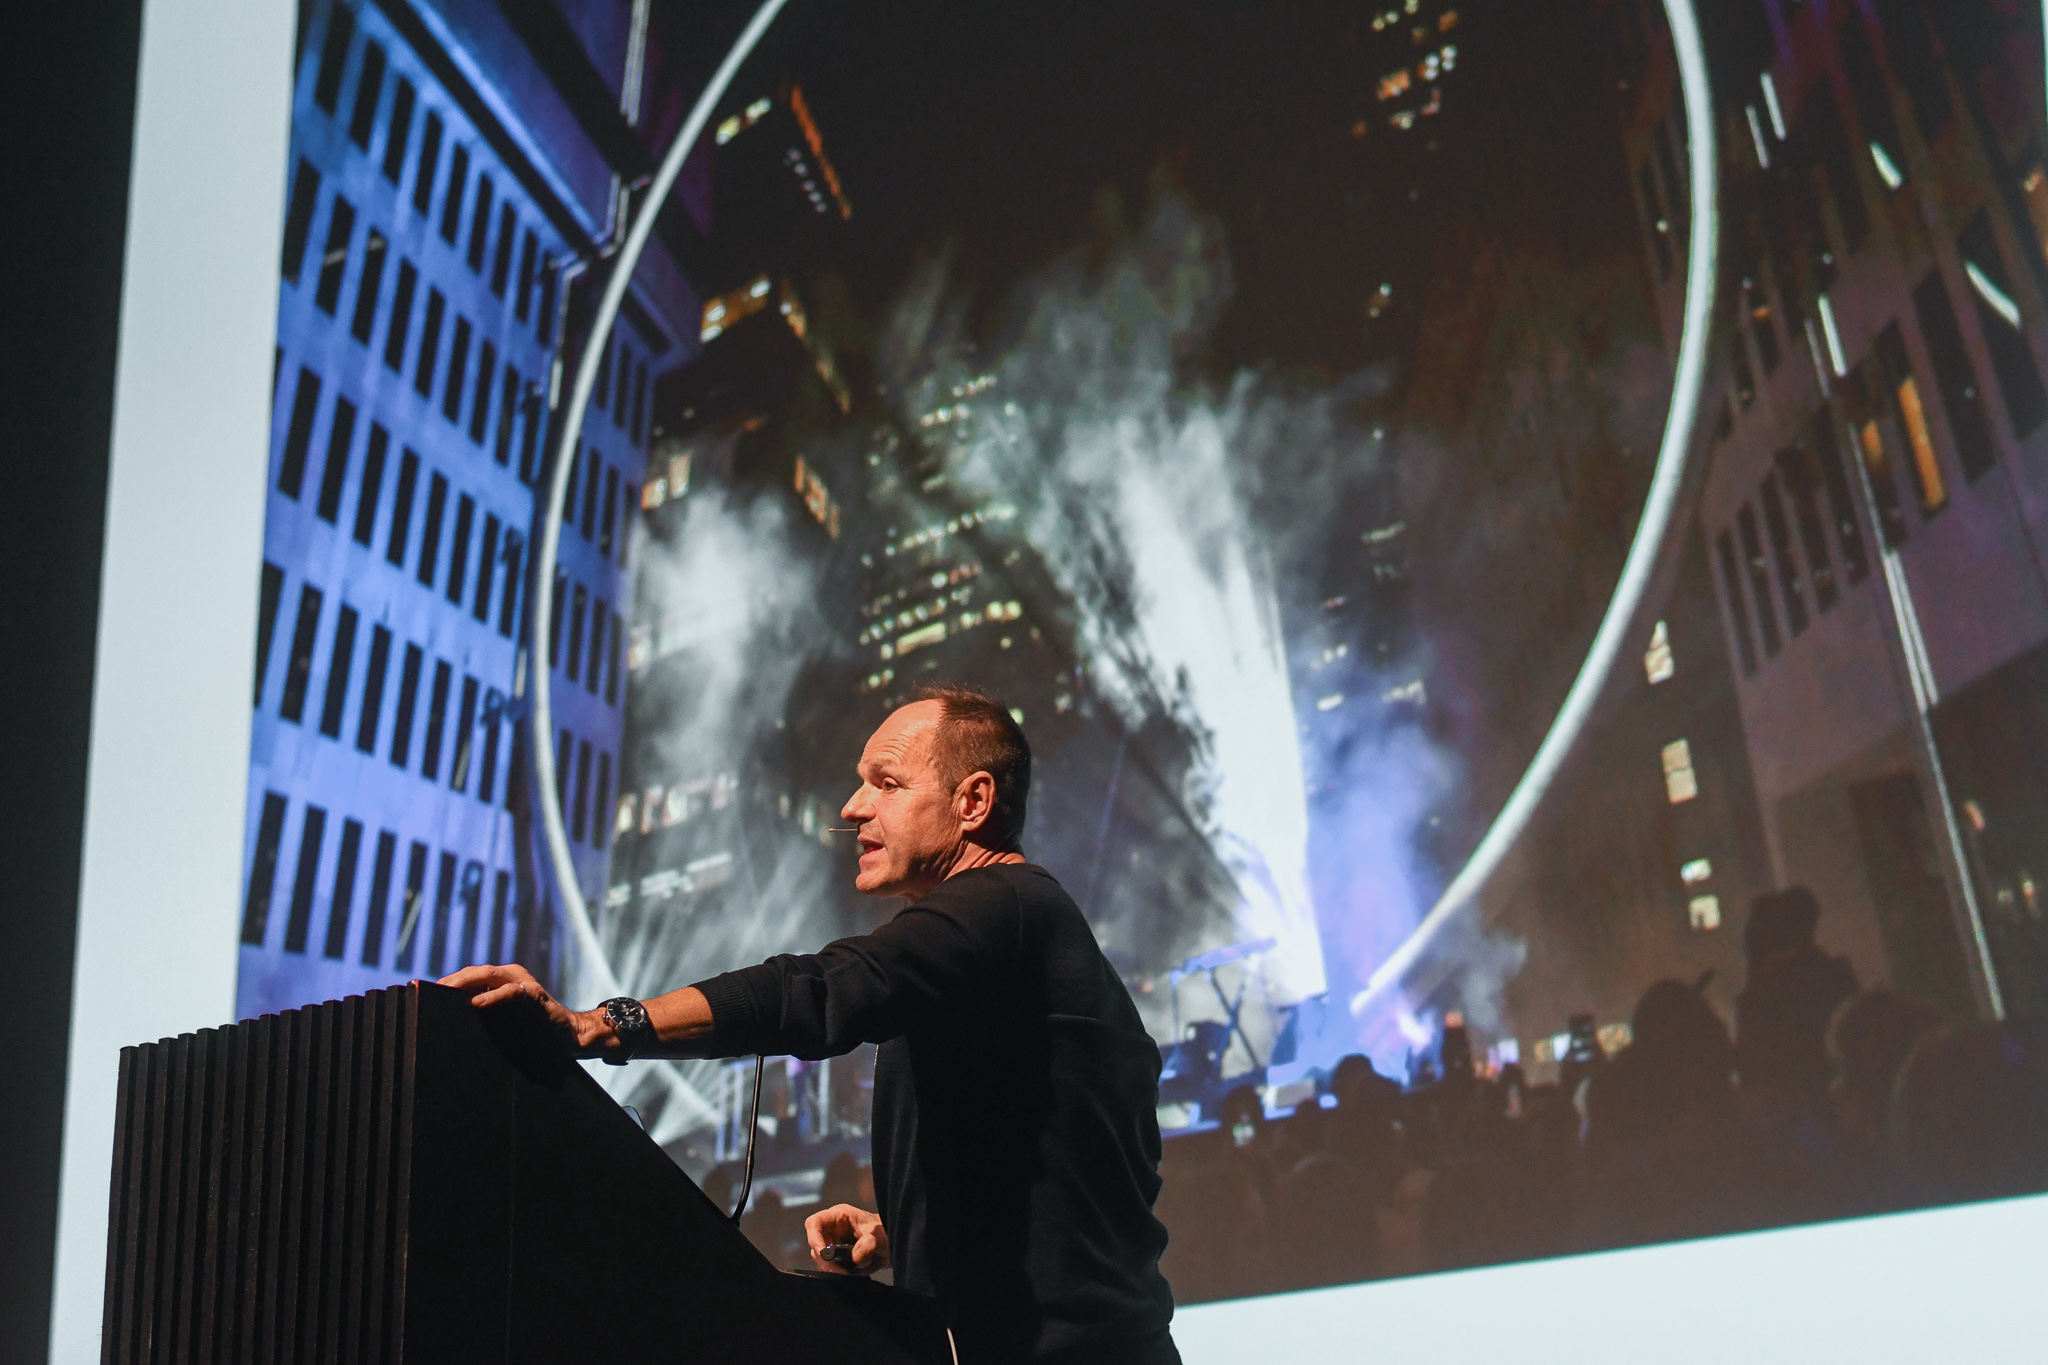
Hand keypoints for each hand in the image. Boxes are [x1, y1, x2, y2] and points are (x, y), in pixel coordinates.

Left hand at [437, 963, 612, 1058]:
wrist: (569, 1034)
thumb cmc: (535, 1029)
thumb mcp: (505, 1018)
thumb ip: (485, 1013)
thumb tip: (451, 1021)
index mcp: (503, 980)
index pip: (470, 976)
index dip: (449, 982)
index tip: (425, 991)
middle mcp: (512, 976)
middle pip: (475, 972)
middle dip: (451, 980)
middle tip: (429, 990)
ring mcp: (524, 983)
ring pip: (489, 974)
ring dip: (465, 982)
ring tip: (446, 990)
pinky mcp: (535, 995)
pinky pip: (510, 991)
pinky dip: (491, 996)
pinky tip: (475, 1003)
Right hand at [805, 1204, 887, 1275]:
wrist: (894, 1244)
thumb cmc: (886, 1232)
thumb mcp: (881, 1236)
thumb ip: (869, 1244)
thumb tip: (855, 1257)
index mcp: (839, 1216)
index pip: (815, 1223)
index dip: (814, 1238)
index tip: (823, 1253)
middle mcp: (833, 1228)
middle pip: (816, 1244)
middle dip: (826, 1260)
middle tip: (841, 1270)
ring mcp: (833, 1243)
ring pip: (822, 1259)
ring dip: (833, 1268)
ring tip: (851, 1272)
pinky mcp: (837, 1257)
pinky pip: (830, 1267)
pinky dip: (839, 1272)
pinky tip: (852, 1272)